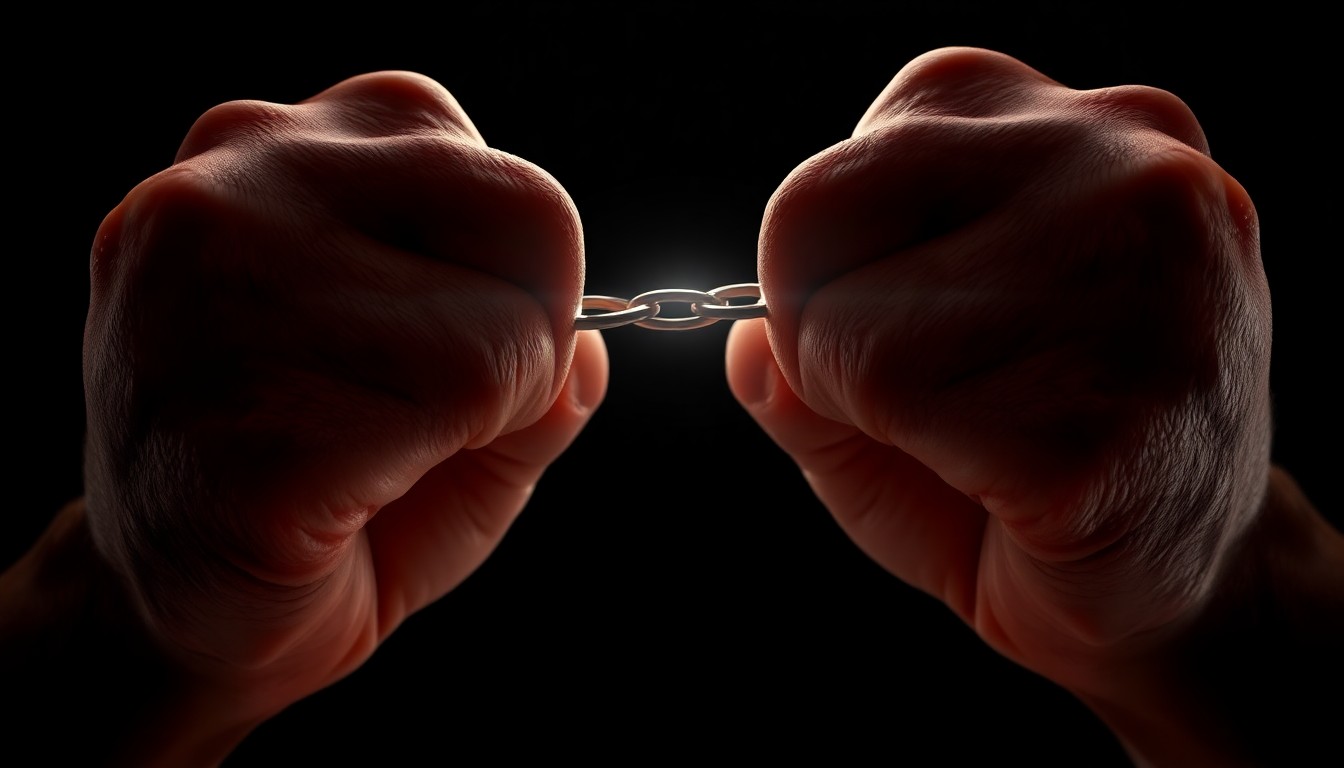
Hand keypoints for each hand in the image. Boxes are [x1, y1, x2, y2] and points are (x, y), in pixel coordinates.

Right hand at [74, 71, 606, 758]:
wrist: (178, 619)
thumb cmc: (325, 493)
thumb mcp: (456, 398)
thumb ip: (539, 353)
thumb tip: (591, 345)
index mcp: (278, 149)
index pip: (502, 170)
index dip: (521, 280)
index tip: (454, 346)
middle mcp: (228, 186)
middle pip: (528, 207)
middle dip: (528, 333)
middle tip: (433, 411)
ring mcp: (211, 287)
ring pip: (500, 327)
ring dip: (483, 421)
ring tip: (369, 459)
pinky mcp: (232, 403)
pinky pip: (450, 405)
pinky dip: (435, 467)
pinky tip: (342, 499)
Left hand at [726, 46, 1336, 763]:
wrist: (1183, 582)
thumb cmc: (1033, 463)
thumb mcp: (900, 378)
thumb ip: (806, 345)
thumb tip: (745, 343)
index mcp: (1075, 126)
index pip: (841, 158)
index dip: (822, 264)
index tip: (892, 324)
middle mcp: (1127, 168)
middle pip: (818, 204)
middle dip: (818, 325)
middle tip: (915, 395)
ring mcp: (1143, 276)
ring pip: (852, 325)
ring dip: (870, 412)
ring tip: (985, 439)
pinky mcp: (1123, 400)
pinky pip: (903, 407)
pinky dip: (922, 462)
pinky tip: (1016, 484)